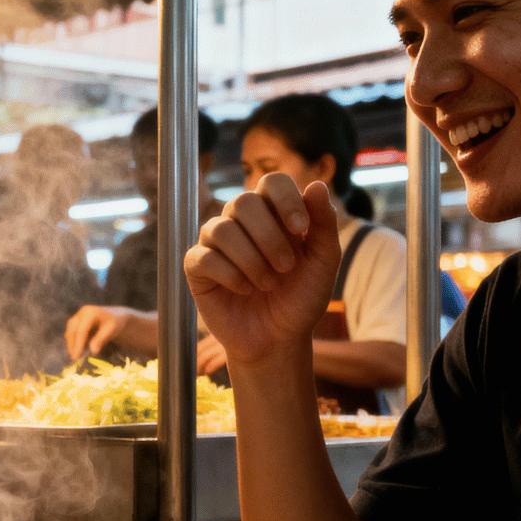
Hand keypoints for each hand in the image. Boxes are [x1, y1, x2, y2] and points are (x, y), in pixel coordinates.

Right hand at [65, 306, 124, 360]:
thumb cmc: (114, 324)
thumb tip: (93, 350)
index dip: (78, 343)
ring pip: (70, 330)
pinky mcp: (76, 321)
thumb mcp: (110, 331)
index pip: (81, 330)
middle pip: (72, 329)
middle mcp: (82, 312)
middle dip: (72, 344)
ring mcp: (78, 316)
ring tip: (74, 355)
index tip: (76, 355)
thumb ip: (101, 339)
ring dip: (71, 343)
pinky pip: (71, 332)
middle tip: (73, 357)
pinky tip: (76, 349)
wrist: (114, 318)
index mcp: (90, 313)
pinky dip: (73, 341)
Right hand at [184, 174, 340, 368]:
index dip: (285, 199)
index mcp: (273, 213)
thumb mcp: (323, 262)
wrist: (279, 339)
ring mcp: (216, 244)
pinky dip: (229, 274)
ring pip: (221, 229)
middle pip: (243, 202)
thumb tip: (316, 184)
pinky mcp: (196, 268)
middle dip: (269, 236)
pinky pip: (204, 257)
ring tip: (267, 284)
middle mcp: (241, 222)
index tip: (301, 230)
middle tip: (286, 267)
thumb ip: (323, 224)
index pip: (272, 182)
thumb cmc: (301, 298)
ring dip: (250, 259)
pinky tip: (244, 290)